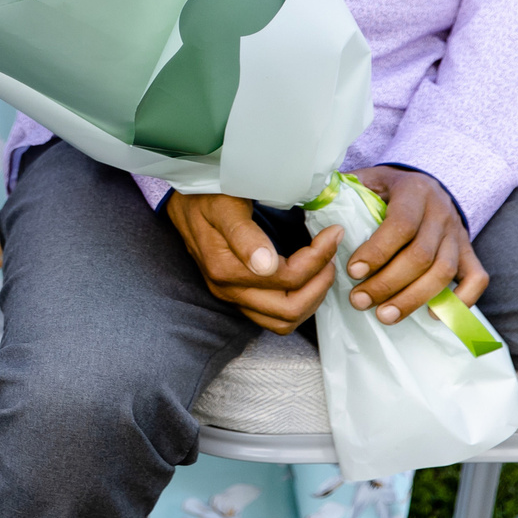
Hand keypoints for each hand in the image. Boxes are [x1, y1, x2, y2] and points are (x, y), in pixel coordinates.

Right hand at [166, 191, 342, 334]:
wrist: (184, 201)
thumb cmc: (206, 196)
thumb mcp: (225, 206)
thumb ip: (243, 235)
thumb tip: (266, 266)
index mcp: (224, 267)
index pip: (287, 277)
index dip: (317, 258)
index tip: (332, 233)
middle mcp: (227, 289)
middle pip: (288, 310)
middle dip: (319, 285)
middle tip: (332, 256)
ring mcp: (231, 297)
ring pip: (283, 322)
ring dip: (311, 300)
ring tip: (323, 270)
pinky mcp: (237, 297)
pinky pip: (273, 317)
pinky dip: (297, 304)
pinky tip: (307, 280)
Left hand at [342, 165, 487, 325]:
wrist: (426, 182)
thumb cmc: (387, 188)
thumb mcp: (366, 179)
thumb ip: (343, 190)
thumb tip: (307, 200)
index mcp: (413, 191)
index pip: (400, 225)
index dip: (376, 252)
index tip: (352, 272)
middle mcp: (441, 212)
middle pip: (421, 256)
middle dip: (388, 283)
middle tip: (360, 301)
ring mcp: (458, 233)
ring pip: (444, 272)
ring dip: (413, 298)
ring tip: (384, 316)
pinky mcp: (469, 251)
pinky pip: (477, 278)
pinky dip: (461, 300)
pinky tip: (432, 315)